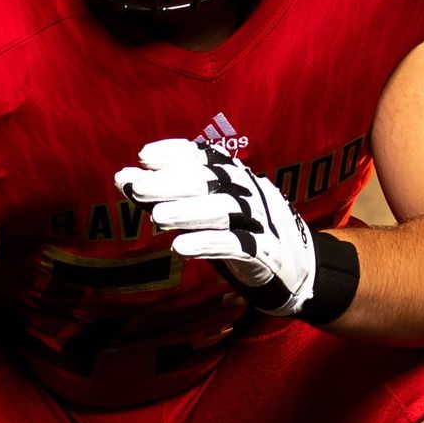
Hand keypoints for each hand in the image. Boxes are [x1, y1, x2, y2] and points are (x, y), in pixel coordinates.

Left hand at [113, 136, 317, 314]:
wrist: (300, 269)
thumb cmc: (242, 234)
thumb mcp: (204, 212)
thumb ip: (166, 195)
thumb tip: (123, 177)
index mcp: (235, 178)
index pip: (204, 157)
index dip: (176, 153)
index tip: (144, 156)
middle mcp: (249, 192)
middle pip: (209, 182)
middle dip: (172, 183)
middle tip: (138, 188)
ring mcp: (260, 221)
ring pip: (222, 210)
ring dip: (188, 212)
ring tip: (157, 217)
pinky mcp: (265, 252)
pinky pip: (237, 244)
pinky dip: (208, 243)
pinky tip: (181, 248)